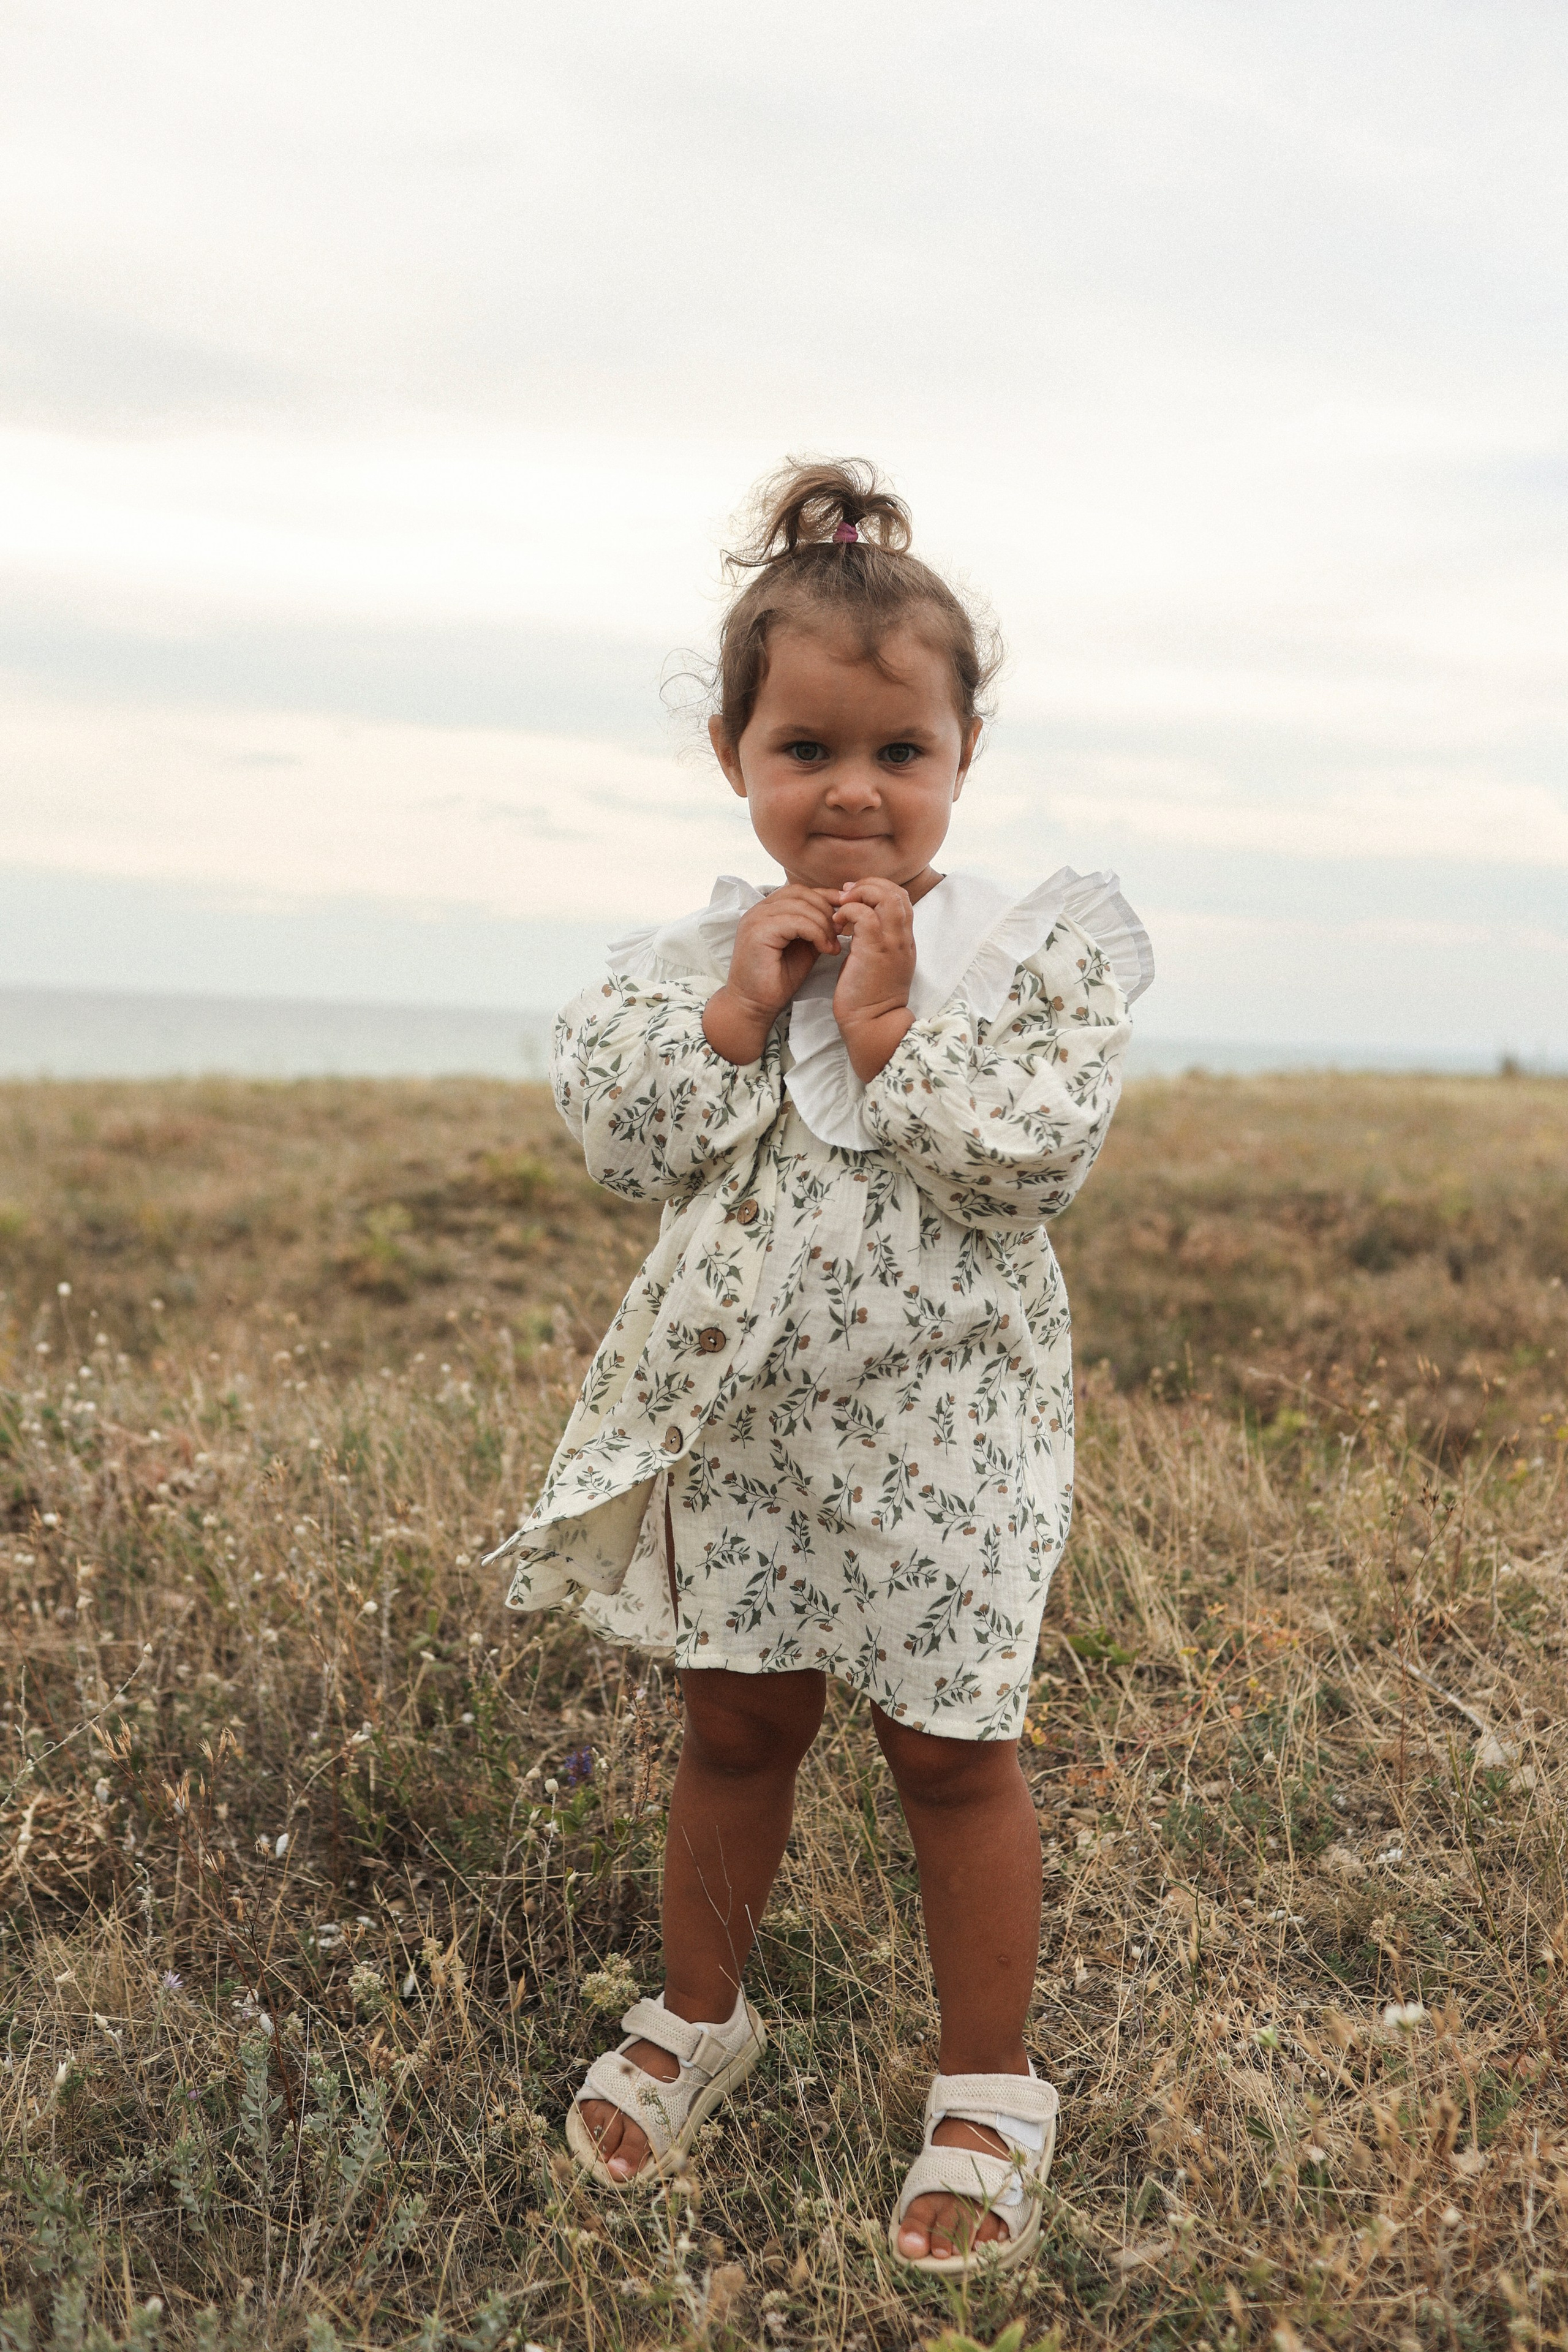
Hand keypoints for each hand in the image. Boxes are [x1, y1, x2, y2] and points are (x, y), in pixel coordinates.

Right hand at [703, 884, 841, 1064]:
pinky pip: (797, 922)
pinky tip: (825, 949)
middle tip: (840, 933)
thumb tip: (839, 914)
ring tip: (833, 945)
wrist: (754, 1006)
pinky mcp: (758, 932)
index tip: (846, 911)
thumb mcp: (803, 947)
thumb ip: (815, 928)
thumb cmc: (777, 980)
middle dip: (826, 910)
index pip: (799, 891)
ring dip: (824, 924)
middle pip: (801, 893)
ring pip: (801, 906)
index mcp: (767, 910)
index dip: (824, 897)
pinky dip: (816, 933)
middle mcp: (758, 910)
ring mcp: (756, 919)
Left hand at [832, 876, 915, 1080]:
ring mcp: (891, 943)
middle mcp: (902, 938)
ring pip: (884, 897)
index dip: (878, 889)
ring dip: (859, 895)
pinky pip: (863, 915)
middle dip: (868, 885)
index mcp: (904, 940)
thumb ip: (875, 941)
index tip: (855, 896)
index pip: (900, 898)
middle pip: (896, 892)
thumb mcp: (878, 964)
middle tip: (846, 895)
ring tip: (841, 908)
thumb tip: (856, 924)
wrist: (872, 1024)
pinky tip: (836, 925)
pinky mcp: (874, 950)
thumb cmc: (869, 998)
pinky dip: (847, 912)